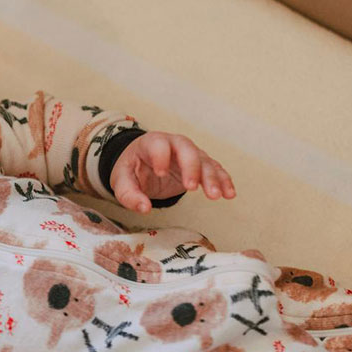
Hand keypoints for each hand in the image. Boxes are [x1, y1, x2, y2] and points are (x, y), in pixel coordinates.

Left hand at [109, 131, 234, 212]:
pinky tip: (229, 194)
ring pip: (205, 161)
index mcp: (152, 143)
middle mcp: (174, 144)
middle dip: (191, 168)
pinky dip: (223, 181)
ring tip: (216, 196)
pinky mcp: (200, 166)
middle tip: (192, 188)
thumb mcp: (122, 181)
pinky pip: (215, 170)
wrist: (143, 166)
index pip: (159, 145)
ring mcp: (190, 154)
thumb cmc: (132, 170)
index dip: (160, 157)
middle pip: (188, 150)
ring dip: (212, 178)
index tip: (160, 173)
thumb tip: (144, 208)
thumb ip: (129, 195)